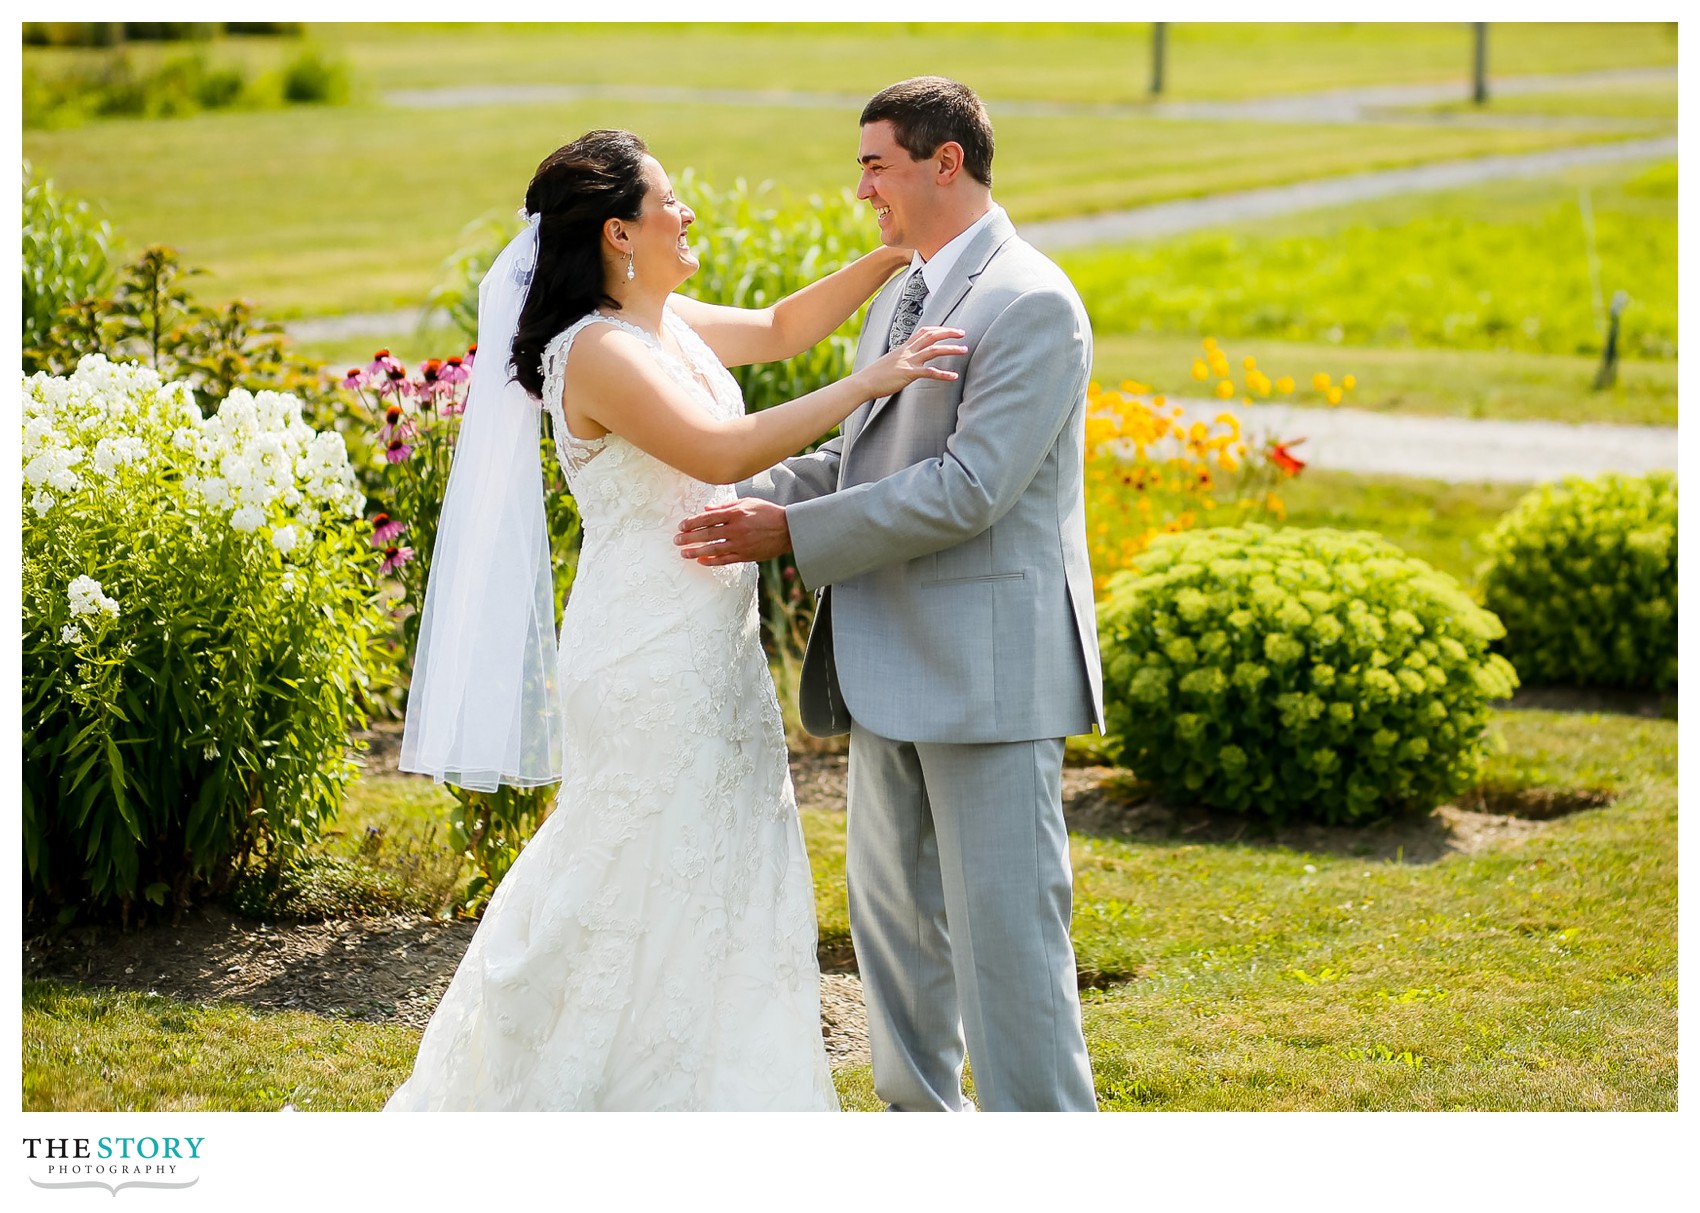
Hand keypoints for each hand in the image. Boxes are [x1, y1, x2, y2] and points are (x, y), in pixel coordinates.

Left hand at [675, 498, 791, 564]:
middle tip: (676, 540)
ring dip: (696, 551)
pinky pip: (726, 559)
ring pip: (713, 548)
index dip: (692, 522)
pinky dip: (712, 561)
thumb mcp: (747, 503)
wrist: (788, 529)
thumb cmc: (768, 513)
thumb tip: (706, 509)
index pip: (708, 518)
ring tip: (684, 553)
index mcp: (736, 513)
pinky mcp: (746, 555)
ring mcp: (741, 543)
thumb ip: (726, 506)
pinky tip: (701, 561)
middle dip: (689, 537)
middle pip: (707, 534)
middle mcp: (736, 529)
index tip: (681, 526)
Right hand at [858, 326, 967, 399]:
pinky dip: (943, 374)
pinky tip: (954, 377)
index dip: (938, 329)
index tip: (949, 329)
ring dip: (951, 349)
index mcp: (903, 348)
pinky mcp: (908, 374)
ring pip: (934, 350)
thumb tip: (907, 363)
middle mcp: (907, 351)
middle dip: (948, 332)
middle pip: (931, 335)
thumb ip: (901, 360)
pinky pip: (929, 372)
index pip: (923, 331)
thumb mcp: (890, 362)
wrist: (864, 382)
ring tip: (964, 350)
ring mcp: (908, 361)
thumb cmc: (875, 375)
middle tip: (963, 333)